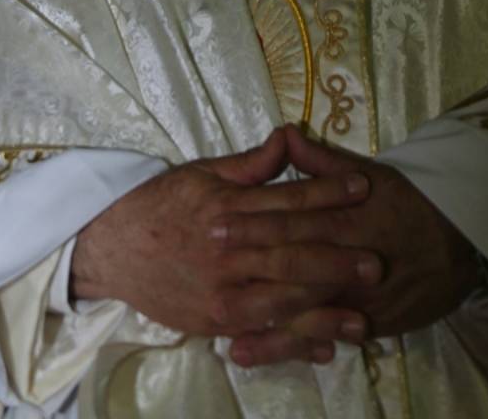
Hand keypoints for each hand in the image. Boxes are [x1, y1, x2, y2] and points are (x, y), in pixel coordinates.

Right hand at [71, 127, 377, 365]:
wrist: (111, 247)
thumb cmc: (161, 204)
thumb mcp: (202, 172)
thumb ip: (249, 165)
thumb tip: (288, 139)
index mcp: (227, 207)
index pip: (285, 199)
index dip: (326, 192)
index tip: (363, 187)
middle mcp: (227, 250)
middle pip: (289, 254)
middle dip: (335, 259)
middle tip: (377, 263)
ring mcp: (220, 291)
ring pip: (280, 300)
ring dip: (324, 311)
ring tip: (363, 318)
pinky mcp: (214, 321)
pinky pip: (261, 331)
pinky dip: (293, 341)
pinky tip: (324, 348)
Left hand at [214, 126, 478, 363]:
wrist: (462, 242)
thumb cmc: (408, 202)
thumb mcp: (369, 172)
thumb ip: (323, 161)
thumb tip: (284, 134)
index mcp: (349, 217)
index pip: (294, 219)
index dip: (254, 221)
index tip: (216, 220)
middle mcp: (351, 258)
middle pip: (294, 263)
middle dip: (249, 263)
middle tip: (208, 260)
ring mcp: (360, 296)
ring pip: (307, 310)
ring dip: (264, 323)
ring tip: (224, 333)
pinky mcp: (369, 323)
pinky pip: (325, 337)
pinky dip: (291, 347)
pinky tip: (259, 353)